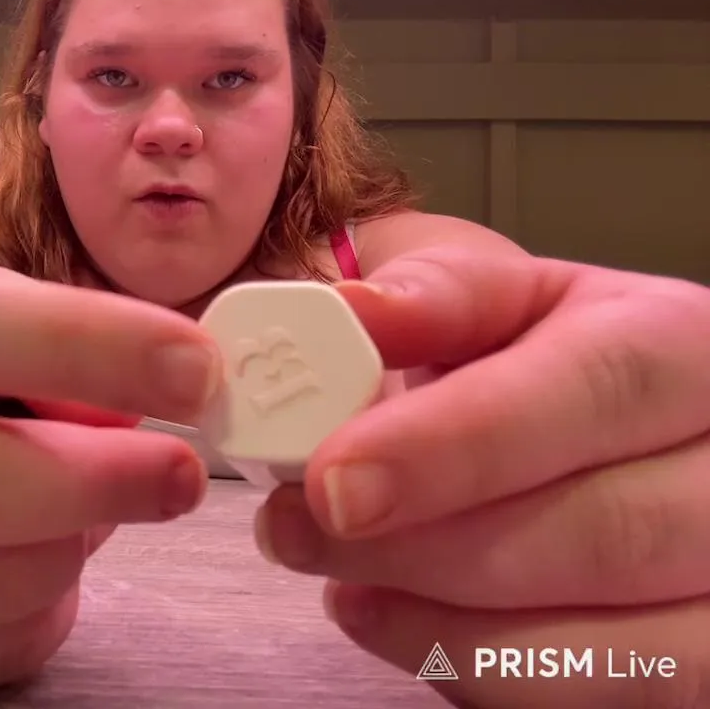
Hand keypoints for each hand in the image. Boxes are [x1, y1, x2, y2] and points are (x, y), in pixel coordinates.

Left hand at [254, 247, 709, 707]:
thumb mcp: (504, 307)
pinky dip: (486, 678)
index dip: (458, 444)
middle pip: (608, 531)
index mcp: (688, 346)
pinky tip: (403, 627)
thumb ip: (435, 299)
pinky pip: (612, 701)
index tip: (333, 483)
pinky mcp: (708, 663)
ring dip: (447, 629)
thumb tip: (351, 310)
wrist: (621, 439)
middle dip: (425, 549)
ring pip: (622, 647)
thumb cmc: (547, 369)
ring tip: (344, 585)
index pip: (597, 389)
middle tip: (299, 532)